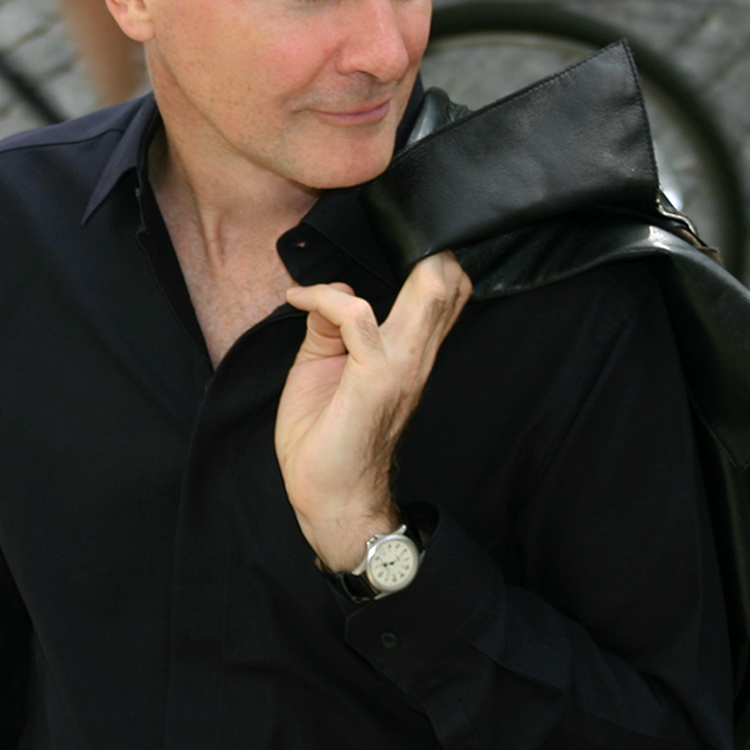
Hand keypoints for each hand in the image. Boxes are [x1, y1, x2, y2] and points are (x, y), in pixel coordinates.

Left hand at [276, 251, 470, 570]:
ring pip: (426, 291)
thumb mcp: (324, 366)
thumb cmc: (326, 438)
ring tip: (325, 287)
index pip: (445, 290)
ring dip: (379, 268)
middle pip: (449, 282)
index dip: (425, 258)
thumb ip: (332, 325)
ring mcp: (401, 366)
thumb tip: (335, 290)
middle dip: (419, 251)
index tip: (374, 251)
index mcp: (411, 352)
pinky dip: (325, 299)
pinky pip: (357, 316)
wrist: (331, 498)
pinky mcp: (375, 379)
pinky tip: (300, 302)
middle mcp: (416, 356)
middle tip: (365, 254)